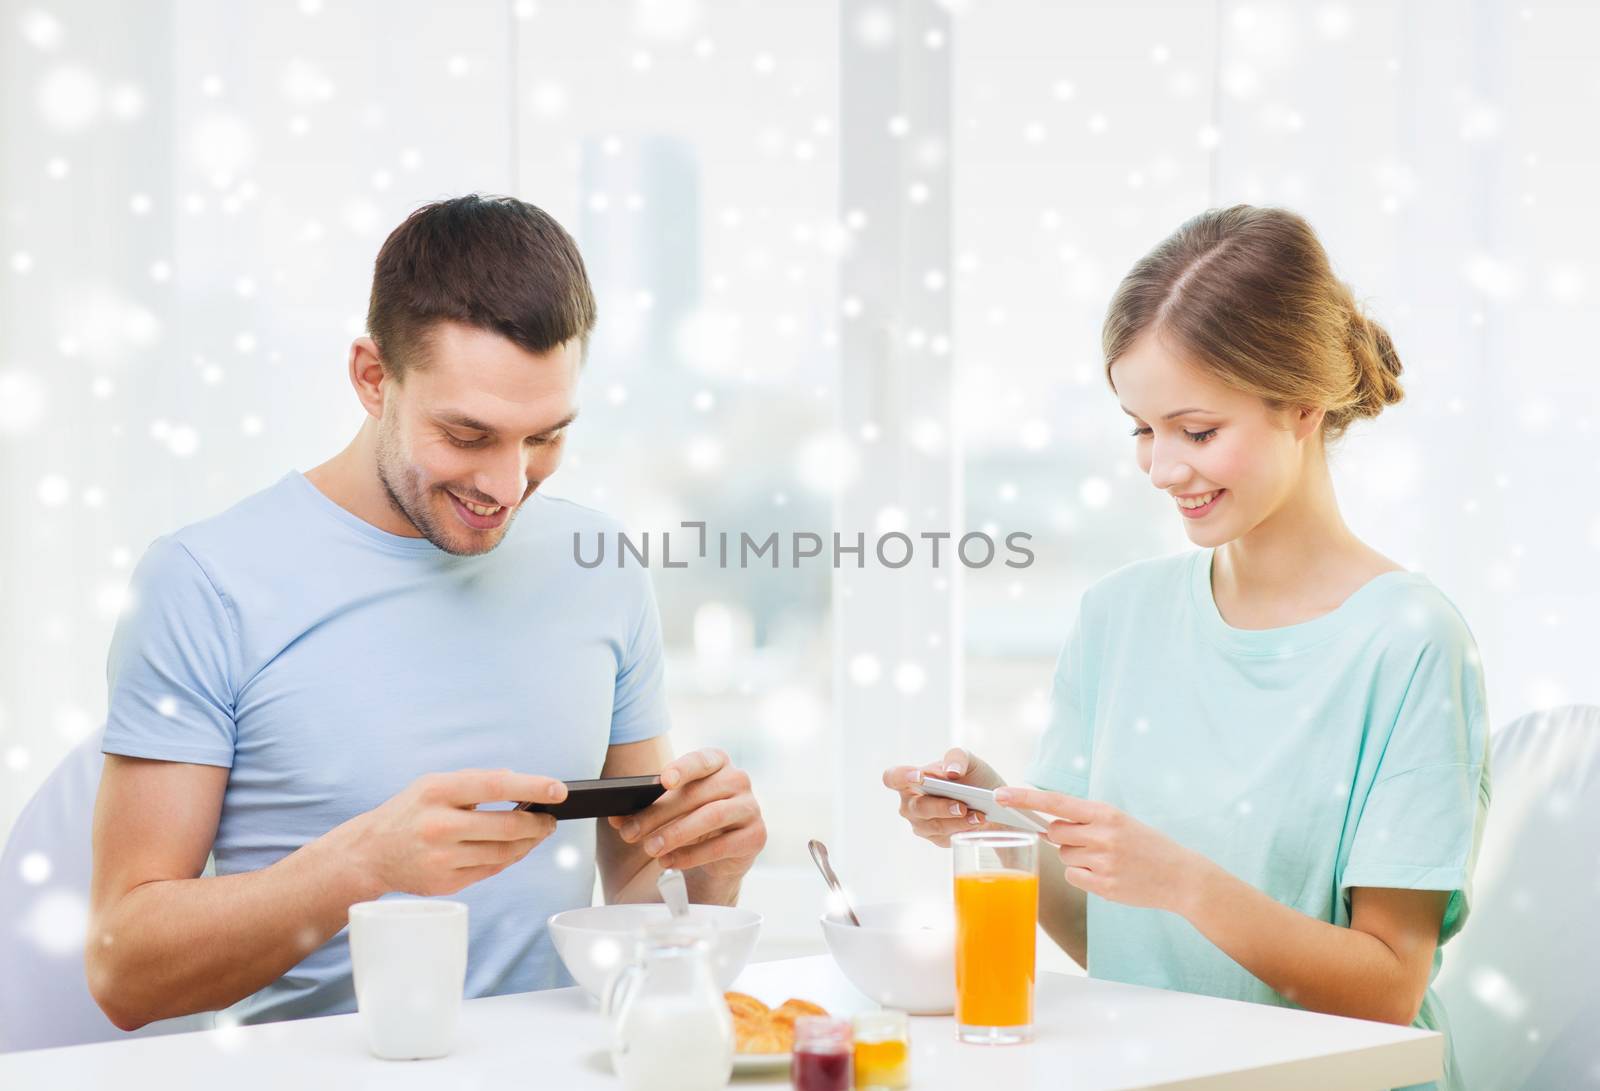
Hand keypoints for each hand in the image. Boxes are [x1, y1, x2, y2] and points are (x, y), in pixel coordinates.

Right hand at [346, 769, 565, 896]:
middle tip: (551, 819)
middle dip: (538, 823)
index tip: (559, 789)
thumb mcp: (434, 784)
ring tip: (538, 832)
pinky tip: (516, 848)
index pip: (496, 785)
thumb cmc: (410, 811)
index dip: (532, 786)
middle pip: (507, 826)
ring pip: (504, 853)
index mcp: (438, 791)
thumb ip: (475, 781)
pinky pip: (492, 870)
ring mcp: (443, 858)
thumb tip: (521, 782)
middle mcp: (440, 825)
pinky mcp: (447, 883)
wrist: (370, 853)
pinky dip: (510, 858)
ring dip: (529, 843)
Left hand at [607, 748, 765, 882]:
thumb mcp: (667, 809)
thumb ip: (644, 809)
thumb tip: (617, 818)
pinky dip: (691, 856)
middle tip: (631, 832)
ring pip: (711, 817)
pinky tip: (670, 862)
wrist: (718, 854)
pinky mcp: (756, 836)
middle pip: (697, 794)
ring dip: (675, 834)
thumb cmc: (689, 820)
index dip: (683, 768)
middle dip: (659, 814)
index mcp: (717, 762)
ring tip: (650, 849)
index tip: (663, 780)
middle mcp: (738, 779)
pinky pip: (721, 846)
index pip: (702, 759)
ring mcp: (750, 808)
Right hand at [882, 748, 1005, 847]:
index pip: (893, 777)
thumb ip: (957, 757)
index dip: (902, 778)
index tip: (920, 777)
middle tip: (962, 806)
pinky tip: (976, 822)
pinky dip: (963, 829)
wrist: (991, 799)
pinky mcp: (936, 838)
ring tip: (978, 816)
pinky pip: (946, 837)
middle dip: (940, 807)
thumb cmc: (972, 776)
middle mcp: (911, 802)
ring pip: (934, 826)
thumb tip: (951, 771)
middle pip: (917, 807)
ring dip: (957, 822)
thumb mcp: (969, 760)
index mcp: (911, 779)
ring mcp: (921, 823)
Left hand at [992, 786, 1204, 912]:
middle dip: (1062, 837)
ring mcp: (1103, 862)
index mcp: (1105, 813)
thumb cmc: (1146, 845)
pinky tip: (1107, 875)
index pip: (1055, 802)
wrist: (1181, 876)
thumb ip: (1087, 820)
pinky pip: (1073, 877)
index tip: (1000, 795)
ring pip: (1064, 856)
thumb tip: (1049, 823)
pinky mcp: (1104, 886)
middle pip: (1054, 833)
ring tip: (1106, 859)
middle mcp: (1102, 835)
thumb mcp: (1120, 821)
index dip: (1024, 798)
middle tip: (1088, 842)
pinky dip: (1084, 876)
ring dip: (1076, 857)